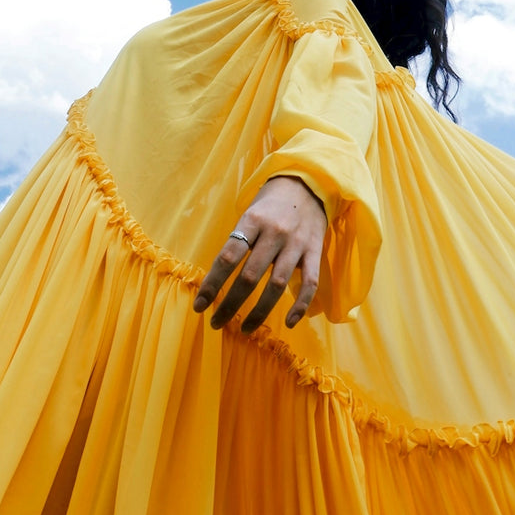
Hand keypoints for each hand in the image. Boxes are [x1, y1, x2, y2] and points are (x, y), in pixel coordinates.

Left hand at [193, 175, 325, 333]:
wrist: (307, 184)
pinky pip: (309, 283)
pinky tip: (289, 323)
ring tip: (245, 329)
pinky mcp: (315, 251)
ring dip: (259, 312)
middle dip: (230, 304)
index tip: (200, 305)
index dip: (212, 284)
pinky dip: (300, 306)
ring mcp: (296, 243)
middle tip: (216, 322)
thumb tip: (217, 279)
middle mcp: (274, 232)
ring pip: (277, 285)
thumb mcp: (249, 214)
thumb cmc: (270, 205)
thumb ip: (238, 242)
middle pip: (250, 276)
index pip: (228, 257)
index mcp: (252, 221)